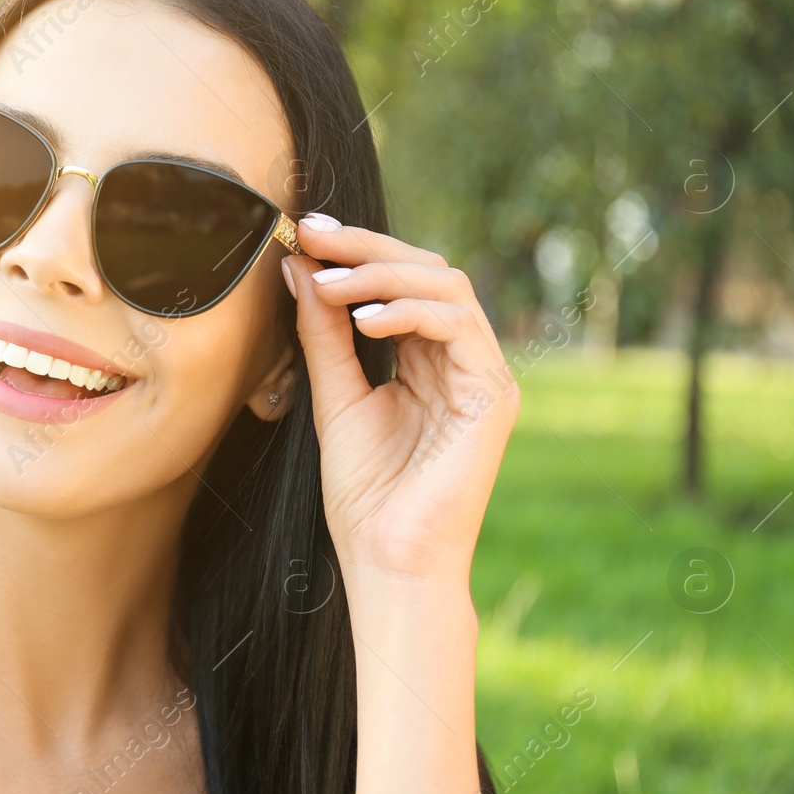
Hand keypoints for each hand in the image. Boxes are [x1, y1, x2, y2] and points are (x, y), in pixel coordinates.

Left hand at [282, 214, 518, 587]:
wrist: (388, 560)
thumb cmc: (364, 494)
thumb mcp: (333, 396)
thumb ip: (322, 333)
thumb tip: (299, 267)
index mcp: (426, 360)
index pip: (398, 284)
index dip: (355, 252)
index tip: (304, 233)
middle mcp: (460, 360)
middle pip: (426, 272)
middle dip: (366, 248)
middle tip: (314, 234)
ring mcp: (483, 375)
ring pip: (446, 287)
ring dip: (382, 276)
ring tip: (328, 284)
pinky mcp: (494, 394)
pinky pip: (458, 326)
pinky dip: (410, 312)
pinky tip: (363, 321)